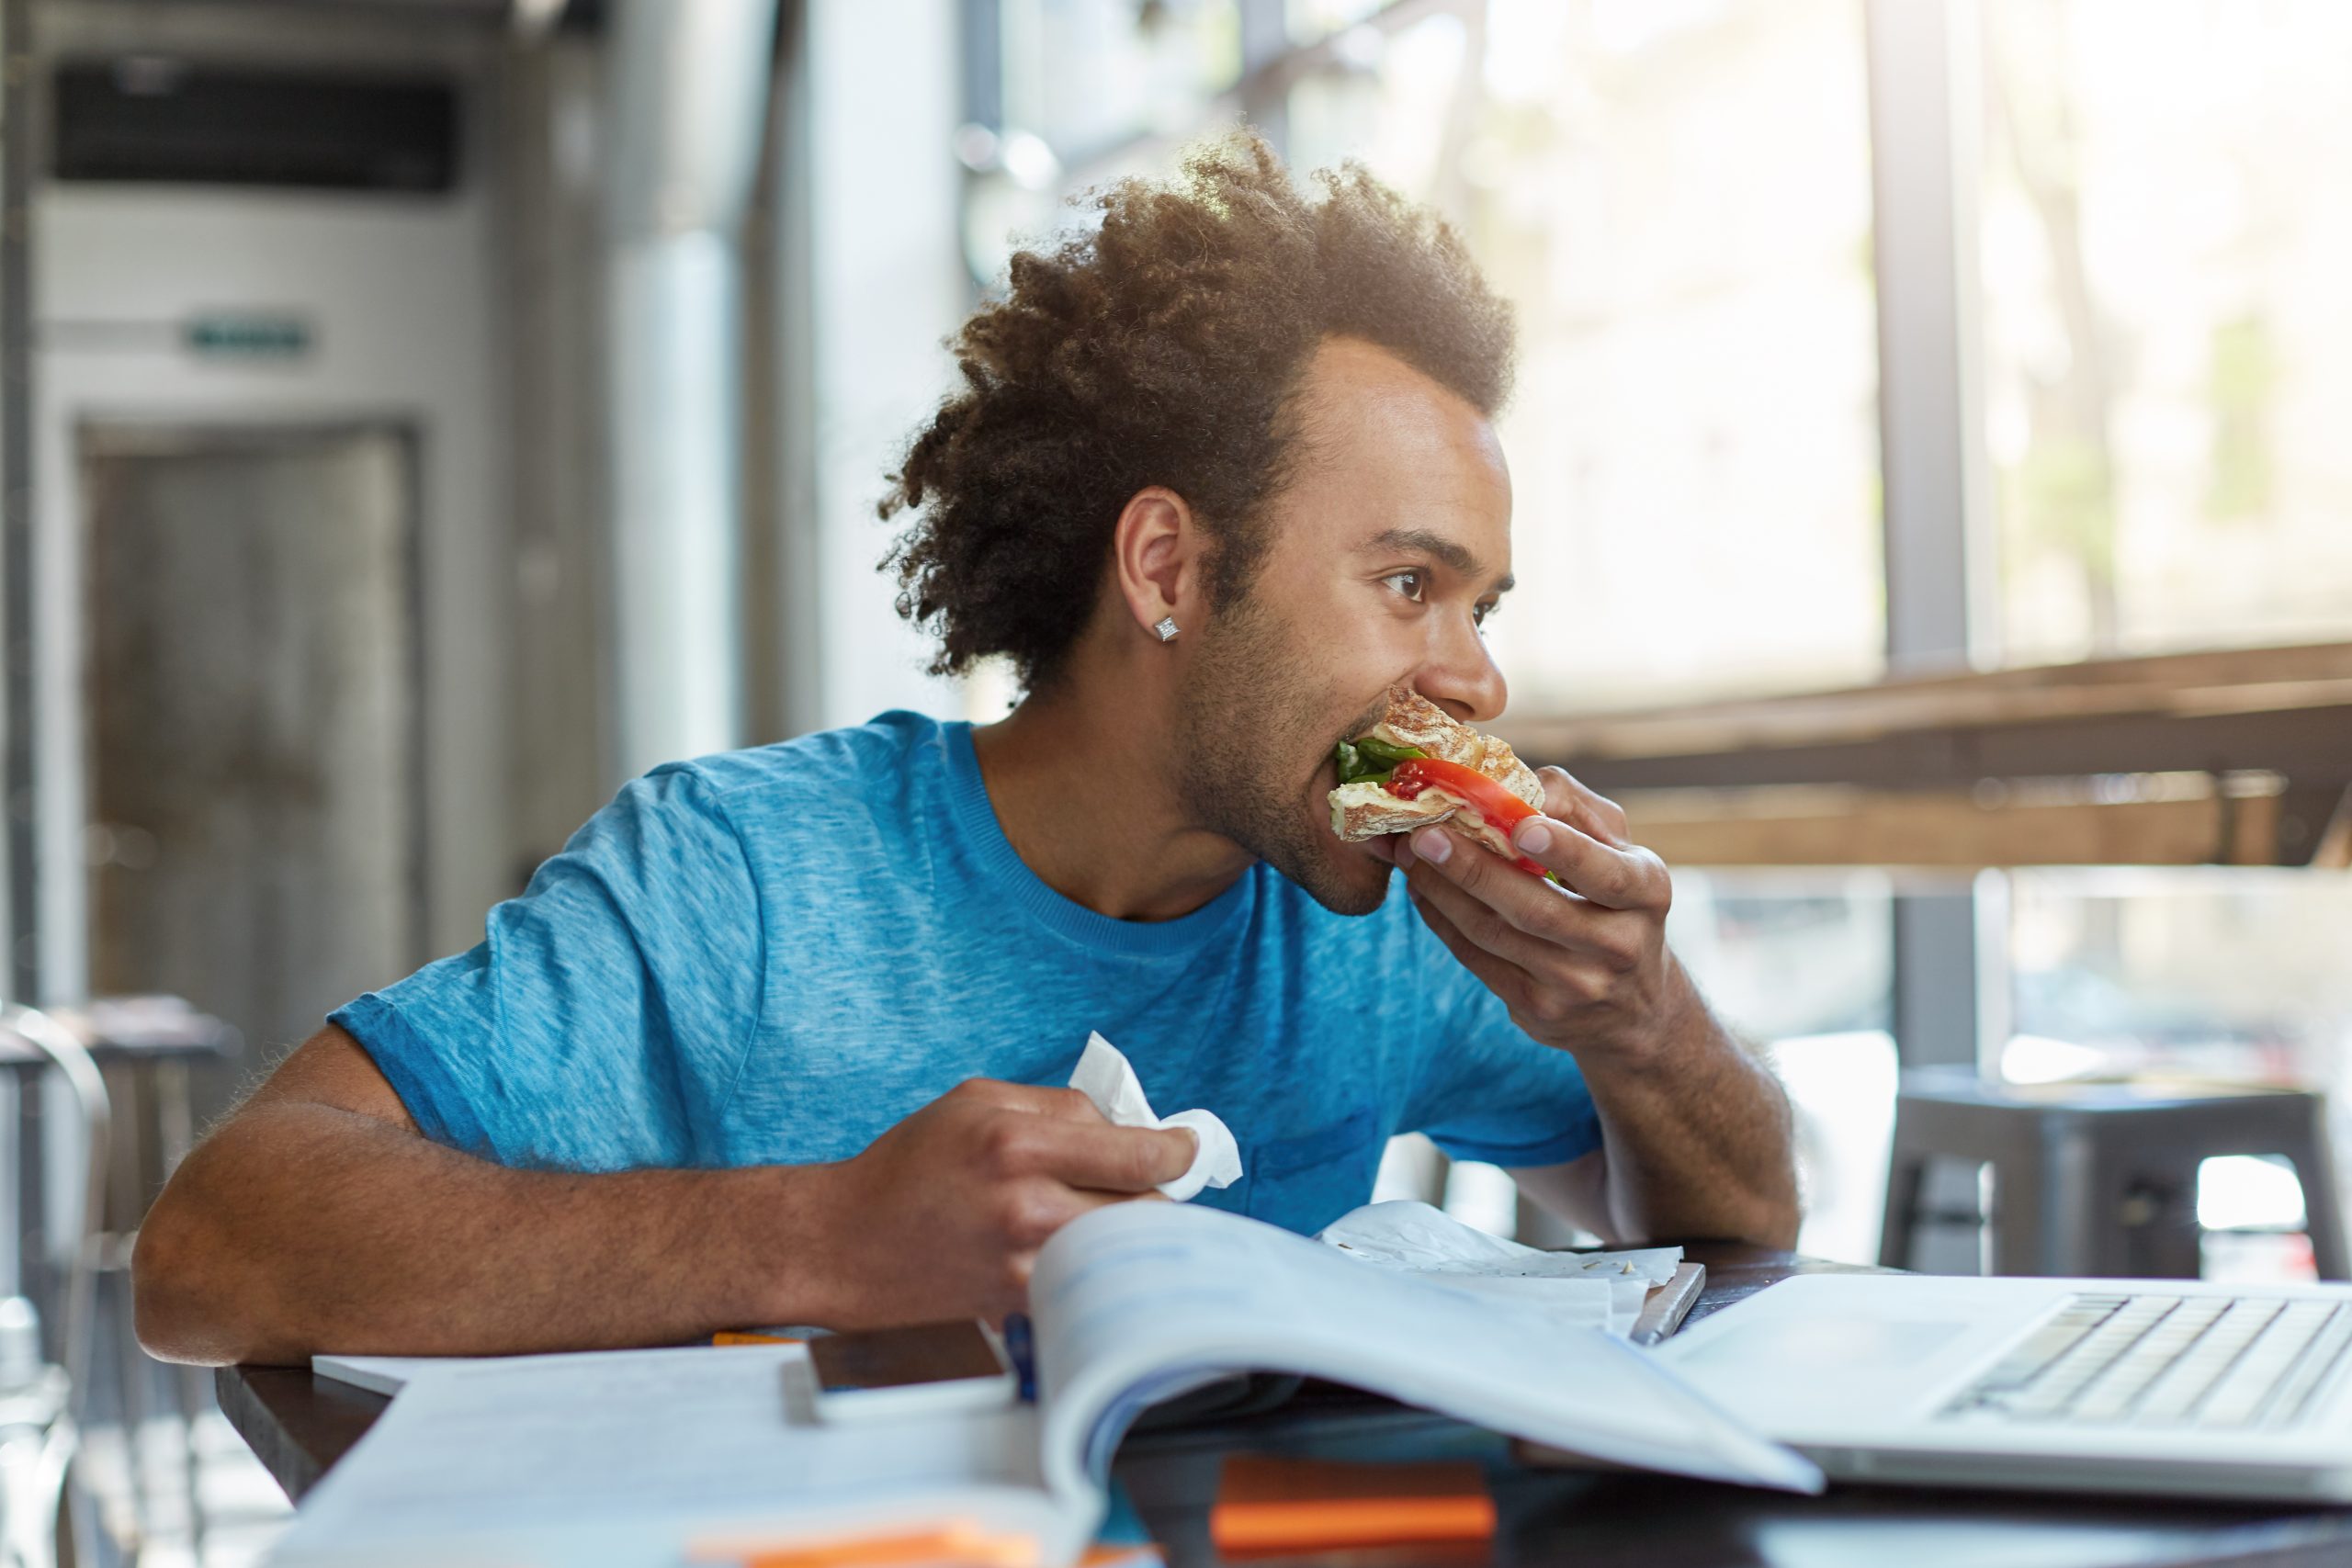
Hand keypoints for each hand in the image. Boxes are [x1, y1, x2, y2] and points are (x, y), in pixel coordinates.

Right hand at [808, 1079, 1196, 1326]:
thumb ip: (1058, 1107)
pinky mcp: (1017, 1306)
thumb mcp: (976, 1101)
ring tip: (1115, 1217)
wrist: (844, 1245)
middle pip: (1144, 1209)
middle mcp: (1025, 1207)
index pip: (1137, 1153)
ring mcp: (1022, 1265)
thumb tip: (1125, 1126)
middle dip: (1156, 1194)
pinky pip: (1086, 1286)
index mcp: (1016, 1143)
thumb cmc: (909, 1165)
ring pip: (1121, 1254)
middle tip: (1150, 1185)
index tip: (1186, 1148)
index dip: (1176, 1151)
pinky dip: (1095, 1270)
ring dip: (1129, 1235)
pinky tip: (1077, 1254)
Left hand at [1394, 766, 1693, 1067]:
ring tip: (1408, 854)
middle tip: (1424, 835)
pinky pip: (1477, 960)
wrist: (1634, 1005)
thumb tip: (1512, 788)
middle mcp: (1618, 944)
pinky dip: (1441, 920)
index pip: (1605, 872)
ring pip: (1494, 935)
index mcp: (1646, 891)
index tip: (1519, 827)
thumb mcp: (1618, 847)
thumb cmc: (1615, 898)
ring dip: (1442, 891)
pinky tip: (1422, 890)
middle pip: (1535, 909)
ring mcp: (1577, 985)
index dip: (1563, 850)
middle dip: (1473, 869)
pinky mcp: (1538, 1010)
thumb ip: (1572, 808)